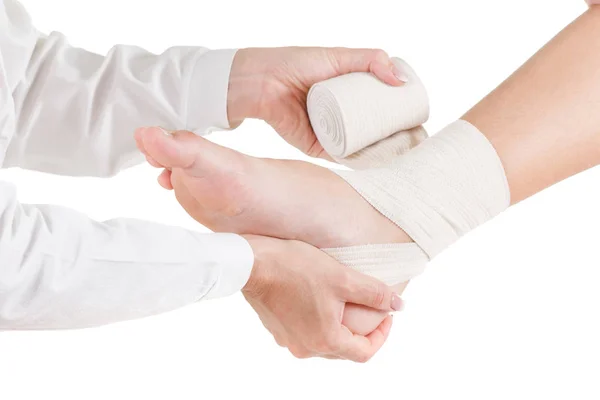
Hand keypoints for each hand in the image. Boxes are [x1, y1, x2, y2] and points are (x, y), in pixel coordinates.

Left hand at [227, 46, 407, 158]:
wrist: (262, 83)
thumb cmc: (297, 64)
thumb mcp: (338, 57)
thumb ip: (371, 61)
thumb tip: (401, 82)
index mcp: (348, 93)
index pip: (380, 104)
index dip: (400, 110)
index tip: (419, 116)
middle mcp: (342, 115)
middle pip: (375, 127)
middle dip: (396, 134)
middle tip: (416, 138)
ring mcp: (332, 132)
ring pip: (362, 144)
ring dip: (382, 150)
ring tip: (404, 152)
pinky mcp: (319, 147)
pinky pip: (343, 157)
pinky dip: (360, 162)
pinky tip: (380, 164)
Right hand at [241, 234, 402, 361]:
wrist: (252, 263)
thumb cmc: (296, 269)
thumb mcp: (343, 278)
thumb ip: (374, 294)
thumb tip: (399, 305)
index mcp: (326, 340)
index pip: (365, 352)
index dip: (382, 335)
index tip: (387, 315)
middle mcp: (306, 348)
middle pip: (344, 348)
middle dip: (361, 331)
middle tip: (370, 308)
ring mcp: (288, 340)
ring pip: (324, 340)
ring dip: (339, 326)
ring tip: (344, 301)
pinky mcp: (276, 329)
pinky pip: (305, 331)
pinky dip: (318, 320)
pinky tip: (318, 298)